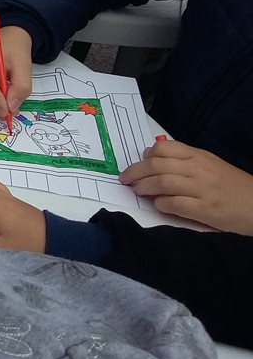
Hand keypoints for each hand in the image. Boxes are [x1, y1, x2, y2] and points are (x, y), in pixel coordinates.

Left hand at [120, 138, 252, 234]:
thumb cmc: (232, 186)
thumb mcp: (210, 164)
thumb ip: (184, 159)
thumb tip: (152, 157)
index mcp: (199, 156)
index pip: (163, 148)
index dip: (145, 156)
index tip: (138, 164)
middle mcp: (198, 170)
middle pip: (156, 165)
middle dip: (135, 172)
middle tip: (126, 179)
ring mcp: (201, 190)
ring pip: (161, 183)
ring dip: (144, 187)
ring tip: (138, 191)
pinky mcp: (204, 210)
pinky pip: (173, 204)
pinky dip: (161, 204)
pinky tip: (158, 205)